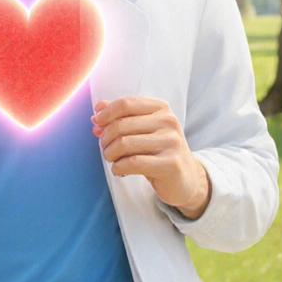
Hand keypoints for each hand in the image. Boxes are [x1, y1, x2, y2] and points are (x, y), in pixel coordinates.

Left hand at [92, 97, 210, 218]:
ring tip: (112, 159)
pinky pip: (133, 163)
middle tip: (105, 148)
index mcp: (160, 108)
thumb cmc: (157, 151)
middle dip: (105, 138)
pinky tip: (119, 170)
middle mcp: (169, 122)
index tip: (96, 123)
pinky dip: (118, 167)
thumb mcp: (141, 129)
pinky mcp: (171, 163)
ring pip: (124, 143)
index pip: (125, 104)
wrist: (185, 178)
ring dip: (110, 154)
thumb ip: (120, 116)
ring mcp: (172, 142)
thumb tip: (97, 110)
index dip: (105, 114)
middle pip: (121, 124)